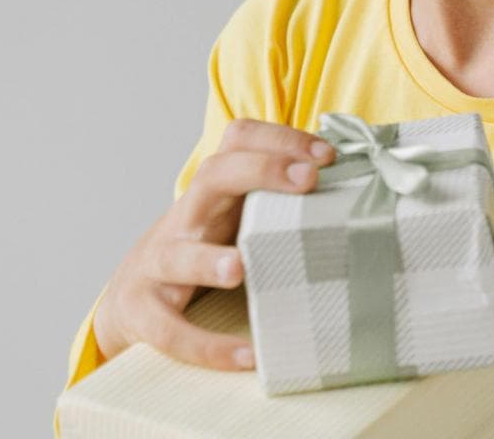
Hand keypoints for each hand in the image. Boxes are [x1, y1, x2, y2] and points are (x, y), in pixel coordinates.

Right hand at [90, 118, 336, 369]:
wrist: (129, 296)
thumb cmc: (204, 250)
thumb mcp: (236, 217)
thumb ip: (281, 205)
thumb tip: (364, 195)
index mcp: (213, 191)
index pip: (238, 140)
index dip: (280, 138)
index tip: (326, 155)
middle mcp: (185, 217)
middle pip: (212, 175)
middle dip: (260, 171)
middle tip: (307, 181)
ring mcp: (158, 264)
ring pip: (177, 253)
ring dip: (209, 260)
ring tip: (239, 269)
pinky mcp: (143, 313)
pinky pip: (171, 332)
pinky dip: (209, 347)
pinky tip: (247, 355)